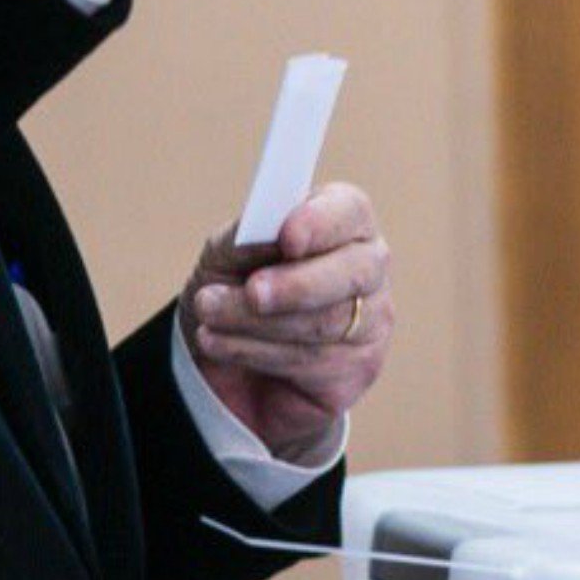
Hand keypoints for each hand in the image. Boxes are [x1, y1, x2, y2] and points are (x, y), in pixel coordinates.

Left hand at [178, 183, 390, 460]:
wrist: (223, 366)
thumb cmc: (233, 294)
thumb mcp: (224, 258)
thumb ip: (246, 239)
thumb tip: (264, 230)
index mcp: (340, 223)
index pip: (349, 211)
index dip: (321, 223)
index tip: (287, 237)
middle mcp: (367, 267)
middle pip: (354, 271)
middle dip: (297, 284)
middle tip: (252, 292)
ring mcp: (371, 320)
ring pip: (326, 323)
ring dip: (255, 322)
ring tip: (209, 317)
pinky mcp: (359, 368)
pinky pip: (314, 363)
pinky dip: (256, 353)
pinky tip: (220, 345)